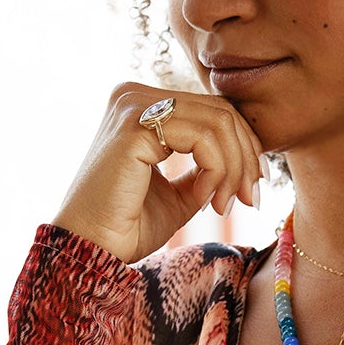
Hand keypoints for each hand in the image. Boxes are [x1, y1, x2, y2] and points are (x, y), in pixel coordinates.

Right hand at [52, 82, 269, 264]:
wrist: (91, 249)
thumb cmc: (127, 226)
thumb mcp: (180, 192)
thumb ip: (207, 167)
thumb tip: (249, 157)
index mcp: (141, 105)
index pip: (212, 109)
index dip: (244, 146)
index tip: (252, 187)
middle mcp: (134, 95)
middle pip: (220, 110)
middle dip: (245, 158)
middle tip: (248, 199)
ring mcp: (133, 105)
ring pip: (217, 122)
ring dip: (233, 169)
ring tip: (223, 206)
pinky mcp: (135, 125)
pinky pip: (202, 138)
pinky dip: (216, 171)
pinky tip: (204, 201)